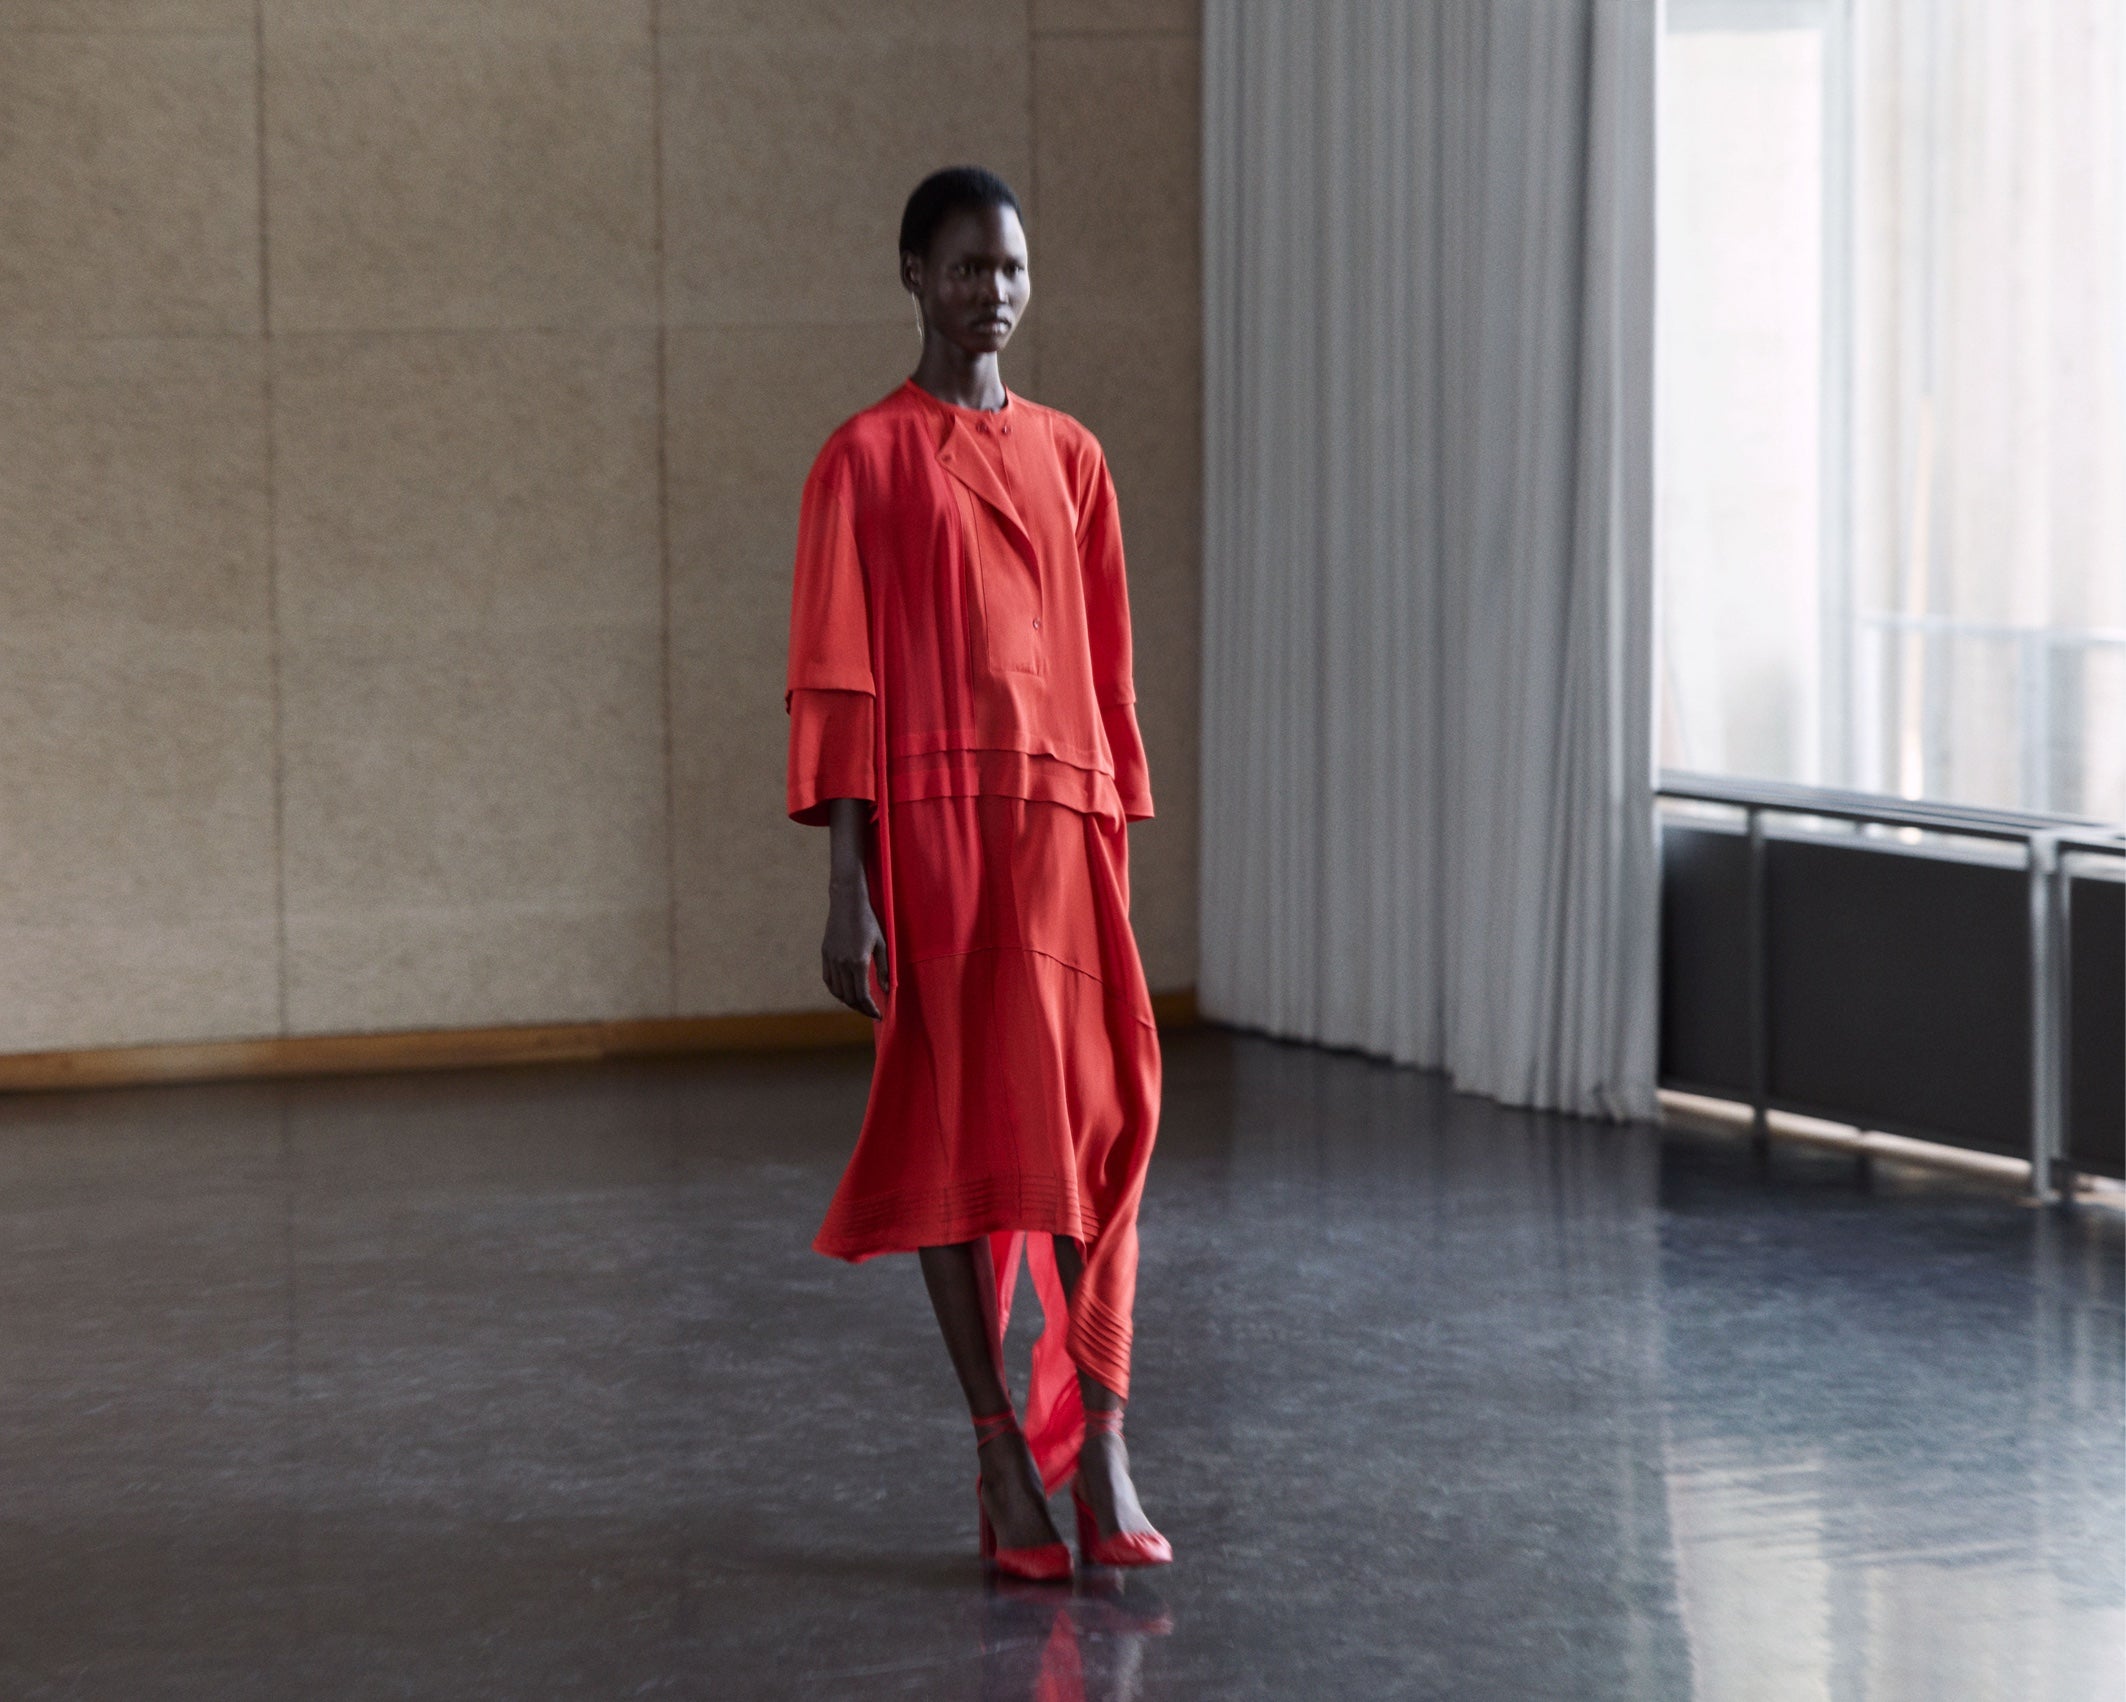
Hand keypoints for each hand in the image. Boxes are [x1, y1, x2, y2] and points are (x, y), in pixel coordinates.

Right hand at [821, 877, 889, 1017]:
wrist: (847, 903)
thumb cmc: (868, 921)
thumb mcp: (881, 944)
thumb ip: (885, 969)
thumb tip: (887, 990)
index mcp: (858, 962)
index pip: (862, 995)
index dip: (870, 1009)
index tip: (879, 1015)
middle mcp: (842, 963)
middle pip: (849, 997)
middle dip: (861, 1009)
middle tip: (871, 1012)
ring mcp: (831, 959)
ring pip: (837, 992)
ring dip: (848, 1002)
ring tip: (860, 1004)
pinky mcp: (826, 955)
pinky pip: (829, 980)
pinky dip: (837, 991)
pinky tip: (846, 992)